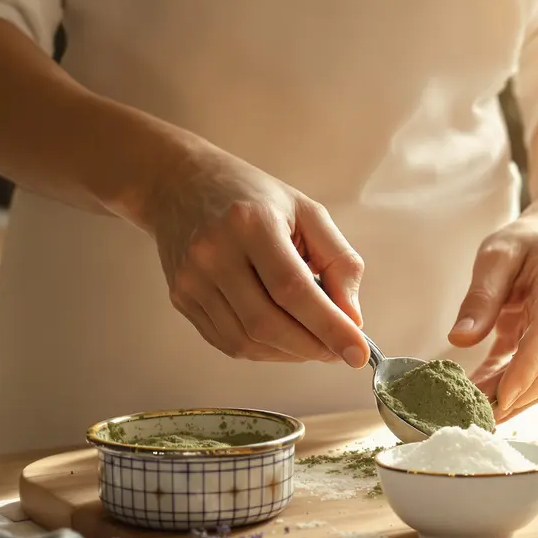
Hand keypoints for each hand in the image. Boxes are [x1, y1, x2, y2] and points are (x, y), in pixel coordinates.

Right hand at [149, 141, 368, 366]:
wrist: (180, 183)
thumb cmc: (253, 198)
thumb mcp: (307, 212)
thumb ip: (339, 261)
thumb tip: (351, 319)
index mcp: (251, 222)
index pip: (293, 289)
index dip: (328, 326)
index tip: (357, 352)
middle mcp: (214, 252)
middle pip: (267, 323)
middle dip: (311, 347)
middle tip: (338, 350)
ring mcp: (191, 278)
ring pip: (246, 341)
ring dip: (288, 353)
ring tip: (311, 341)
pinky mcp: (180, 297)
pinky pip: (226, 341)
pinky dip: (262, 350)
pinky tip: (281, 337)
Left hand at [448, 203, 537, 419]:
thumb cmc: (530, 241)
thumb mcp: (497, 254)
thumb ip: (481, 296)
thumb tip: (459, 339)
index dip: (529, 364)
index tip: (504, 396)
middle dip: (519, 393)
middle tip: (480, 415)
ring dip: (516, 396)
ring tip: (478, 411)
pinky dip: (513, 386)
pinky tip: (485, 396)